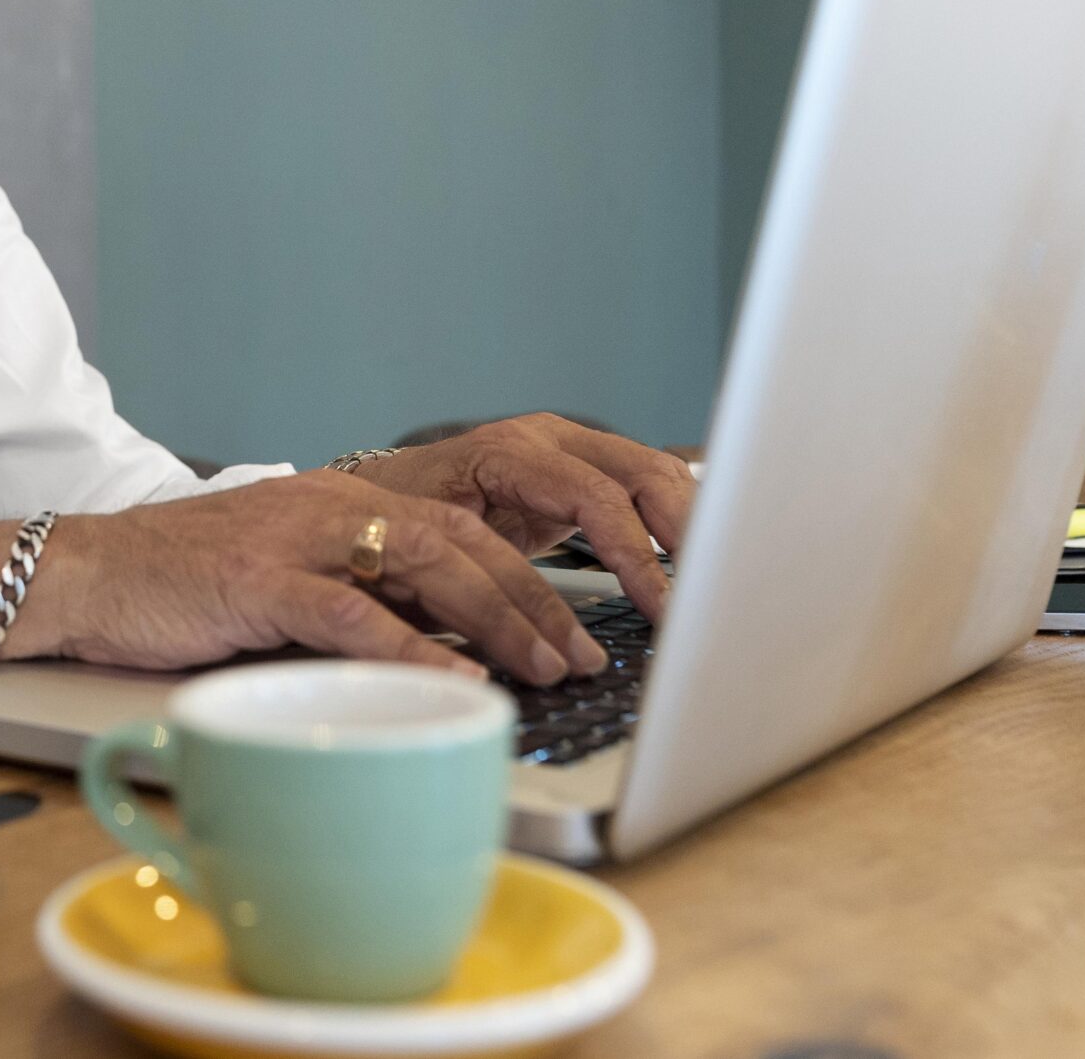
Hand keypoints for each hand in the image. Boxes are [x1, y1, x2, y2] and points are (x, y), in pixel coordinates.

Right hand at [7, 472, 609, 687]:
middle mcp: (332, 507)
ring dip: (496, 616)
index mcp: (346, 504)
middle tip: (583, 658)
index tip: (579, 630)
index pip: (464, 529)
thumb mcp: (289, 583)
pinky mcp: (257, 579)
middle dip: (537, 600)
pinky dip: (410, 646)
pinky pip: (350, 612)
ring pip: (424, 561)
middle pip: (464, 540)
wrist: (85, 572)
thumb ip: (360, 602)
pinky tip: (454, 678)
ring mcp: (295, 538)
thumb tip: (445, 653)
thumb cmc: (185, 588)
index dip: (532, 577)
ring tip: (545, 666)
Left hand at [348, 414, 693, 620]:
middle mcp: (545, 438)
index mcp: (507, 452)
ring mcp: (566, 448)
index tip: (661, 608)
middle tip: (708, 596)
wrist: (373, 499)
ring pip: (653, 473)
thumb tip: (532, 647)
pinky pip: (642, 487)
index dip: (634, 554)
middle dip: (683, 532)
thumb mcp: (427, 555)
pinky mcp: (580, 472)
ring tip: (710, 585)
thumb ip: (478, 587)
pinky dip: (671, 523)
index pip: (594, 496)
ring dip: (687, 525)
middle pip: (641, 471)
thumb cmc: (393, 529)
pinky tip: (687, 566)